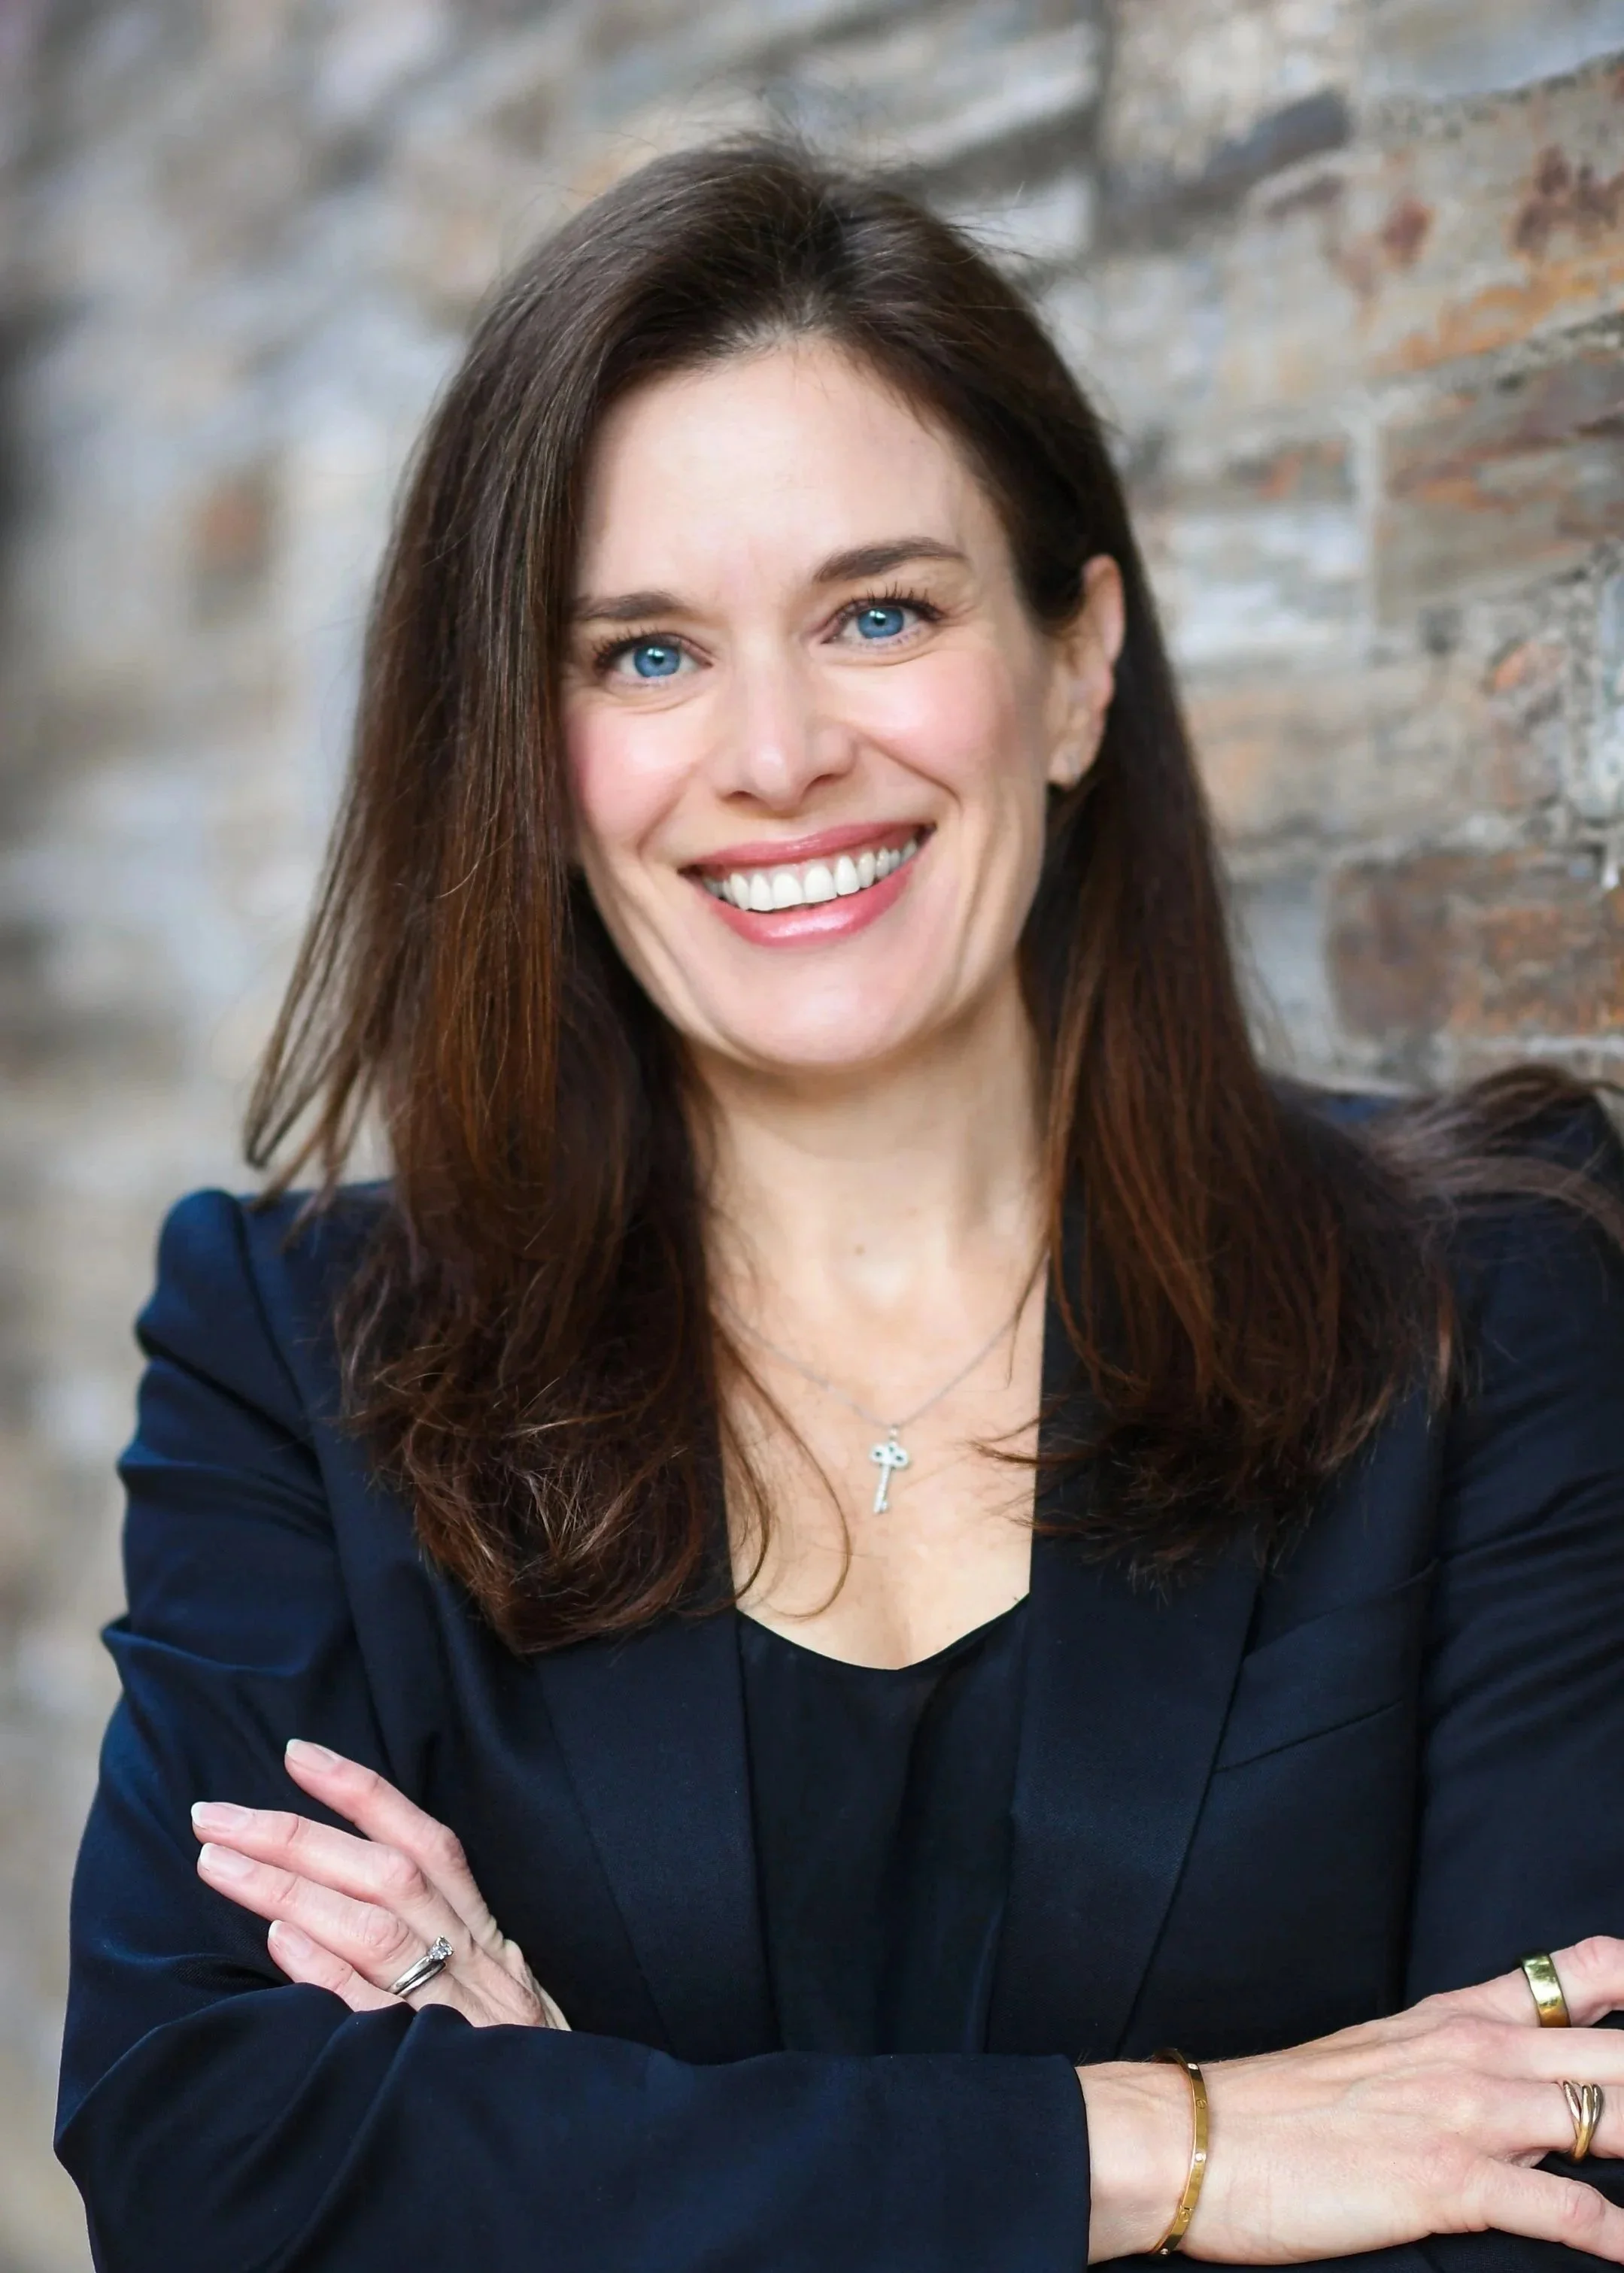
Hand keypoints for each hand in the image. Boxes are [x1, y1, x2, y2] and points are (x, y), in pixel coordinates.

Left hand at [191, 1738, 568, 2029]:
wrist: (562, 2140)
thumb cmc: (511, 2059)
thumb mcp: (490, 1984)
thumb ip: (435, 1941)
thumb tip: (338, 1901)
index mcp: (482, 1931)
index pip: (424, 1841)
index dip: (362, 1792)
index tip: (296, 1755)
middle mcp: (473, 1957)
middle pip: (386, 1874)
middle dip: (295, 1835)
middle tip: (212, 1815)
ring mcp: (457, 2010)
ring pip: (375, 1928)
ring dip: (290, 1888)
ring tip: (217, 1864)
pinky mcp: (437, 2065)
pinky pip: (377, 2009)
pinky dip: (328, 1970)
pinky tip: (278, 1940)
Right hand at [1080, 1935, 1623, 2262]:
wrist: (1197, 2133)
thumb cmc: (1281, 2105)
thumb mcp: (1378, 2050)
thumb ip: (1451, 2050)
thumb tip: (1507, 2066)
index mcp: (1458, 2016)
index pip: (1578, 1973)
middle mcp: (1476, 2053)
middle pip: (1619, 2052)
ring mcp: (1466, 2114)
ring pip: (1607, 2116)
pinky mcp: (1449, 2182)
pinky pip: (1564, 2210)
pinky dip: (1618, 2236)